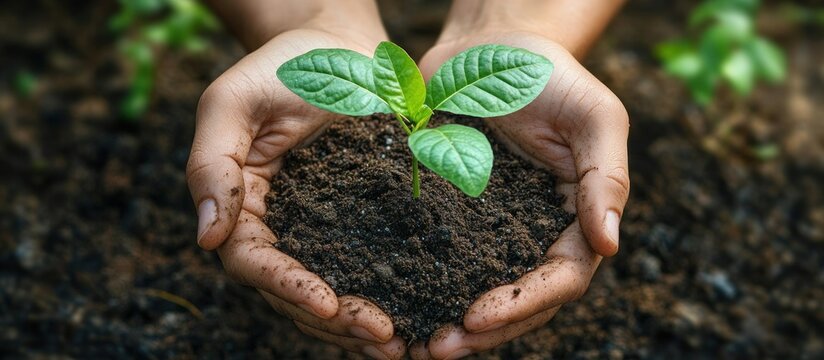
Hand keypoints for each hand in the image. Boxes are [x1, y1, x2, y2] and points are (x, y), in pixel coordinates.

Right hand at [186, 26, 404, 358]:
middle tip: (383, 338)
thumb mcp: (233, 102)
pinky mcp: (360, 220)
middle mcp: (279, 225)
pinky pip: (368, 266)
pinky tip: (417, 313)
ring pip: (332, 291)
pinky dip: (388, 294)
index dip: (288, 287)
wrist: (338, 43)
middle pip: (295, 290)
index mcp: (242, 204)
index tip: (329, 303)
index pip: (254, 261)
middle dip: (335, 319)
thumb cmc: (281, 64)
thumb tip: (206, 239)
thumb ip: (212, 166)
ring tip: (402, 345)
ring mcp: (320, 227)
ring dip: (360, 324)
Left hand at [410, 30, 628, 358]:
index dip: (524, 304)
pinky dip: (422, 286)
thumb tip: (610, 246)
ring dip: (453, 324)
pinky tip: (393, 304)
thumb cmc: (550, 73)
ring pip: (478, 290)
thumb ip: (608, 177)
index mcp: (574, 217)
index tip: (478, 317)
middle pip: (519, 301)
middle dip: (483, 331)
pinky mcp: (451, 214)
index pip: (560, 278)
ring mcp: (492, 228)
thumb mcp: (594, 115)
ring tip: (416, 347)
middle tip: (438, 349)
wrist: (490, 45)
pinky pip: (439, 258)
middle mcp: (534, 232)